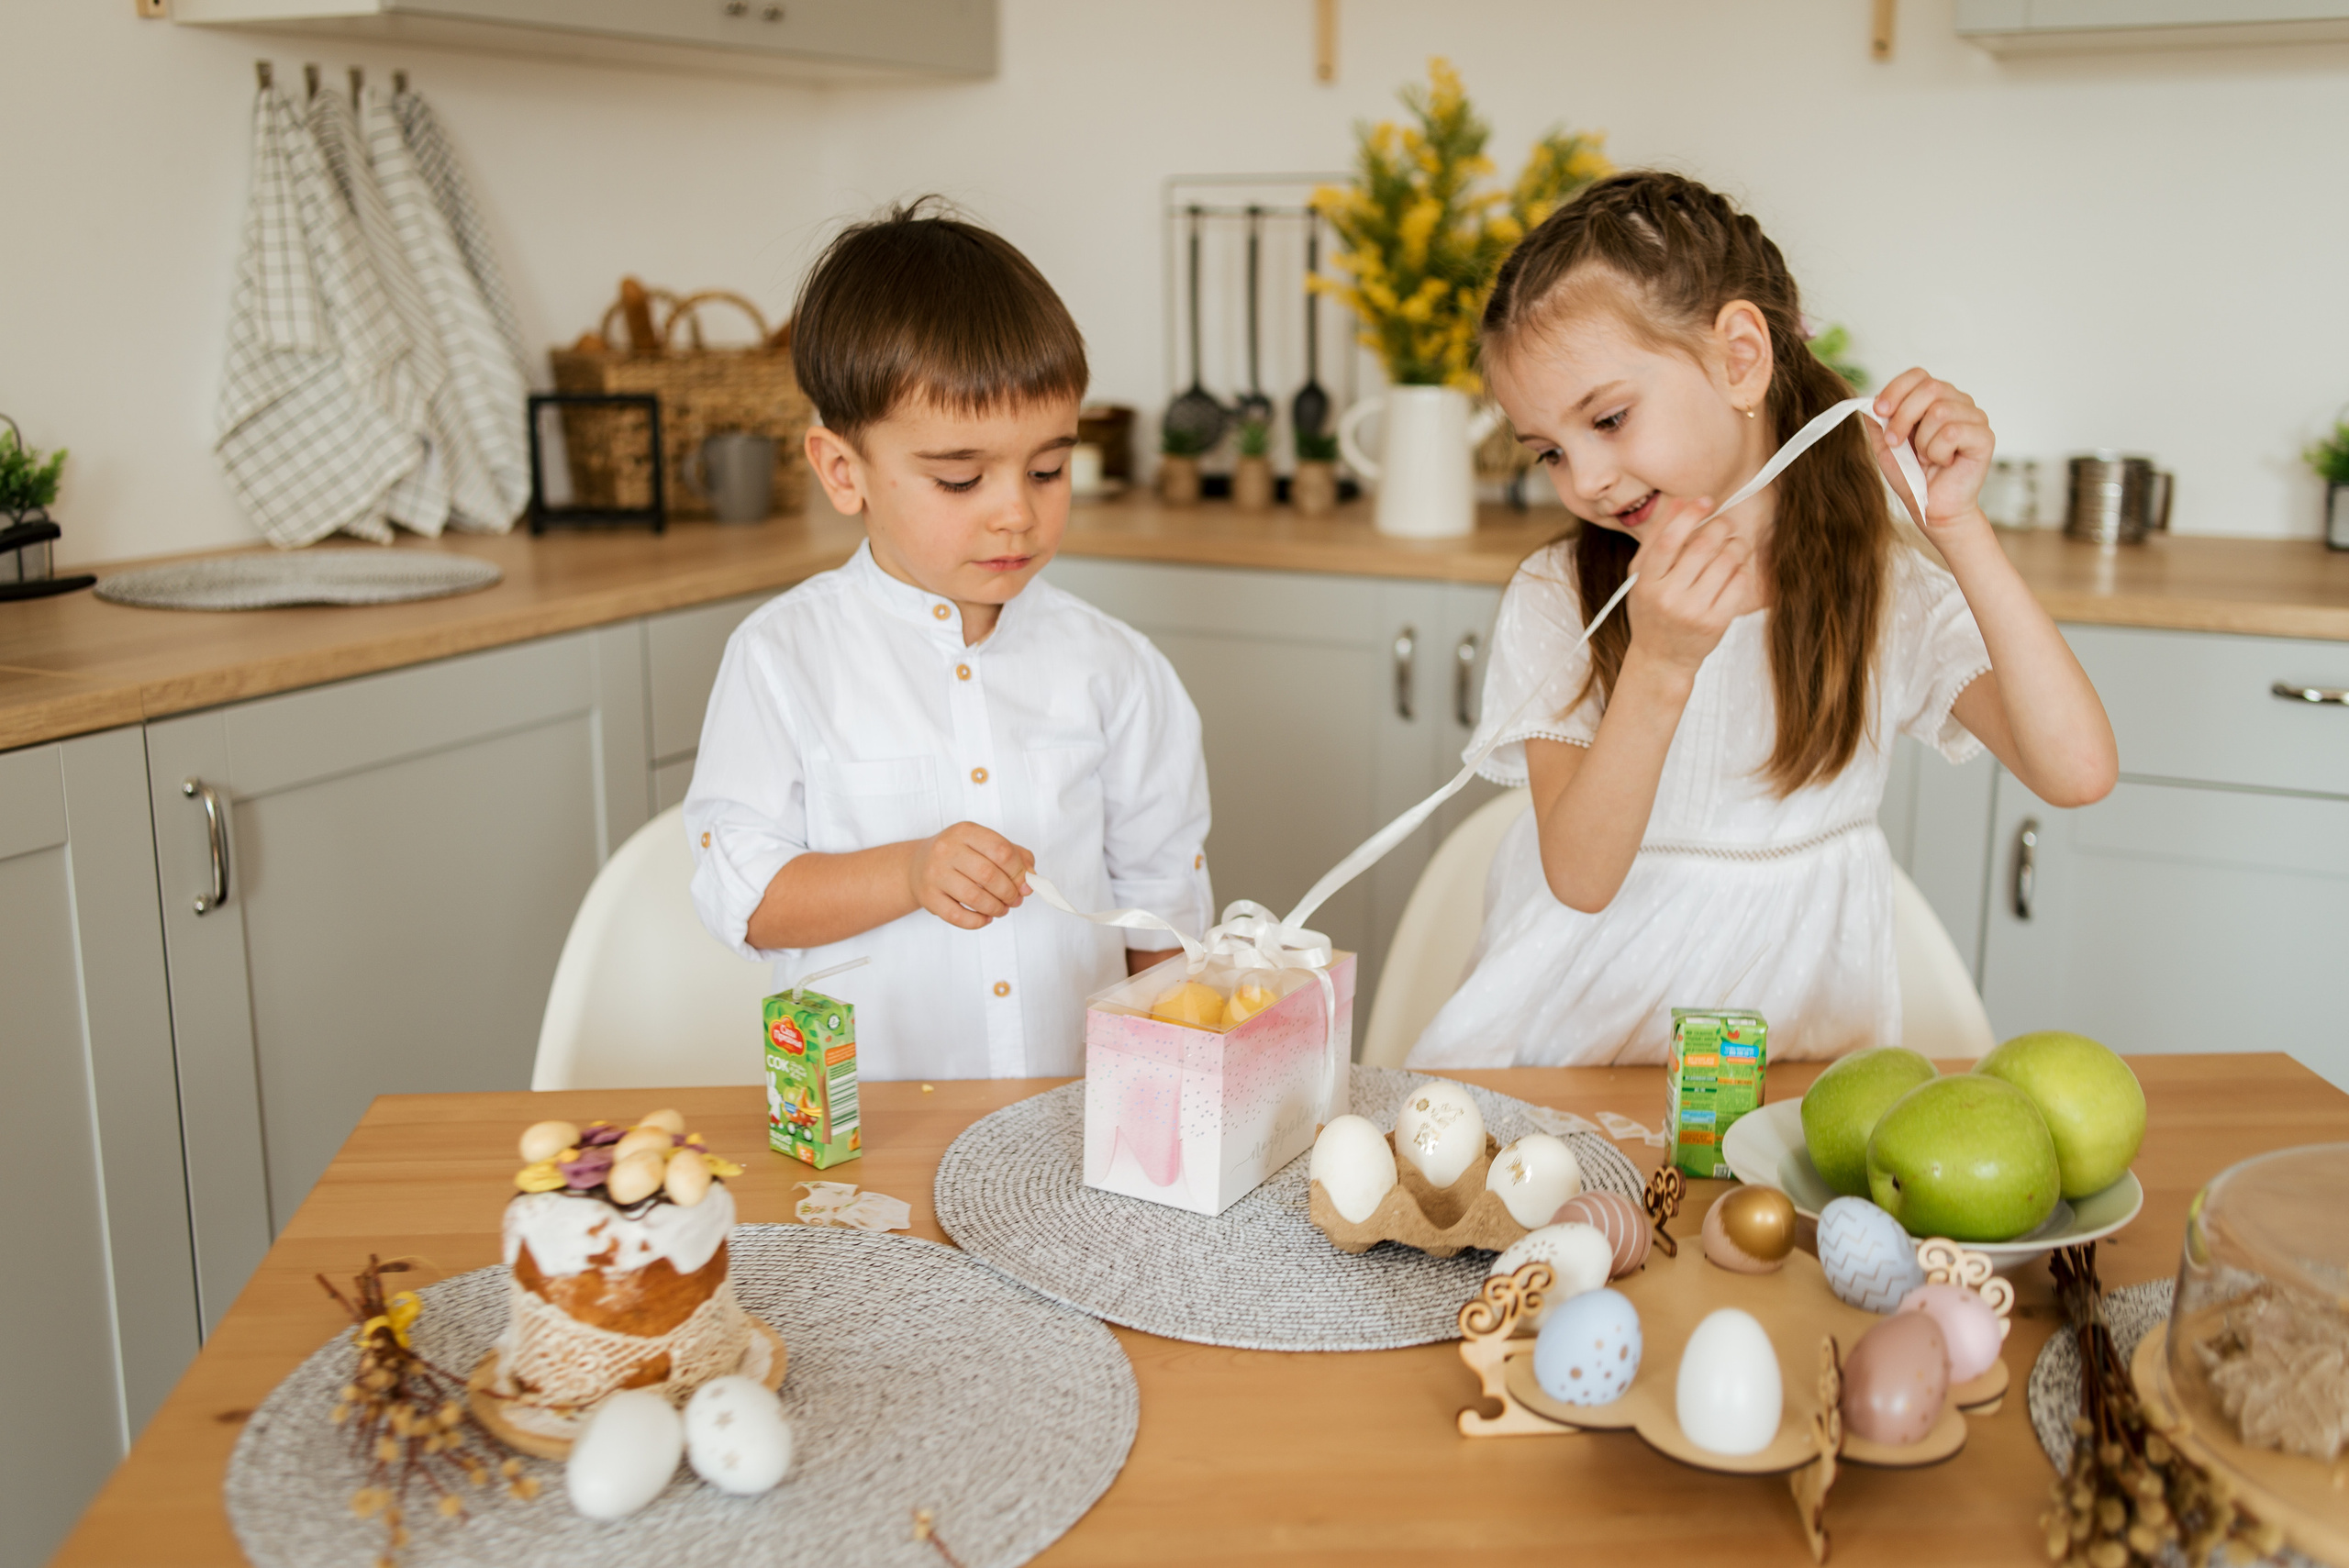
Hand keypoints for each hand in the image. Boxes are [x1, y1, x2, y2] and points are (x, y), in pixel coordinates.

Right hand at [906, 822, 1032, 929]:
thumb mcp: (984, 844)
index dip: (1019, 872)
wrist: (917, 865)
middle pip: (988, 875)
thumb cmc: (960, 855)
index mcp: (965, 831)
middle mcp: (946, 849)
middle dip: (1009, 893)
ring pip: (974, 898)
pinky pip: (957, 916)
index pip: (1001, 850)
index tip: (1025, 884)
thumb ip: (1015, 856)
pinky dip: (977, 922)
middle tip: (1015, 900)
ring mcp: (934, 873)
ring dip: (995, 908)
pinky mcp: (928, 897)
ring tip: (1001, 909)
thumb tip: (1030, 880)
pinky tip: (985, 918)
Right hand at [1623, 495, 1763, 676]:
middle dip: (1720, 526)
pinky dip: (1742, 569)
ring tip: (1733, 545)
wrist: (1661, 657)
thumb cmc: (1651, 610)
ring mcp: (1693, 612)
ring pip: (1727, 561)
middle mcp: (1668, 598)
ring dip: (1736, 545)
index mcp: (1646, 583)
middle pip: (1703, 546)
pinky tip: (1735, 569)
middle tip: (1724, 524)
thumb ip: (1657, 538)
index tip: (1706, 501)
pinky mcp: (1716, 623)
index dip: (1690, 515)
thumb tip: (1682, 502)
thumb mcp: (1642, 575)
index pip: (1669, 540)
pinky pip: (1740, 583)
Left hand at [1871, 369, 1994, 532]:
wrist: (1932, 509)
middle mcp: (1958, 402)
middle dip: (1903, 417)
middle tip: (1895, 443)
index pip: (1918, 375)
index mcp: (1935, 399)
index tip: (1879, 411)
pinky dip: (1938, 452)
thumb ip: (1878, 422)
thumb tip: (1868, 400)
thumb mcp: (1886, 446)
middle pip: (1929, 388)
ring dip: (1923, 442)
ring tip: (1926, 458)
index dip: (1895, 389)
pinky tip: (1943, 463)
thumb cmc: (1913, 477)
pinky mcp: (1985, 436)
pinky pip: (1953, 432)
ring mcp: (1974, 418)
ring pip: (1940, 411)